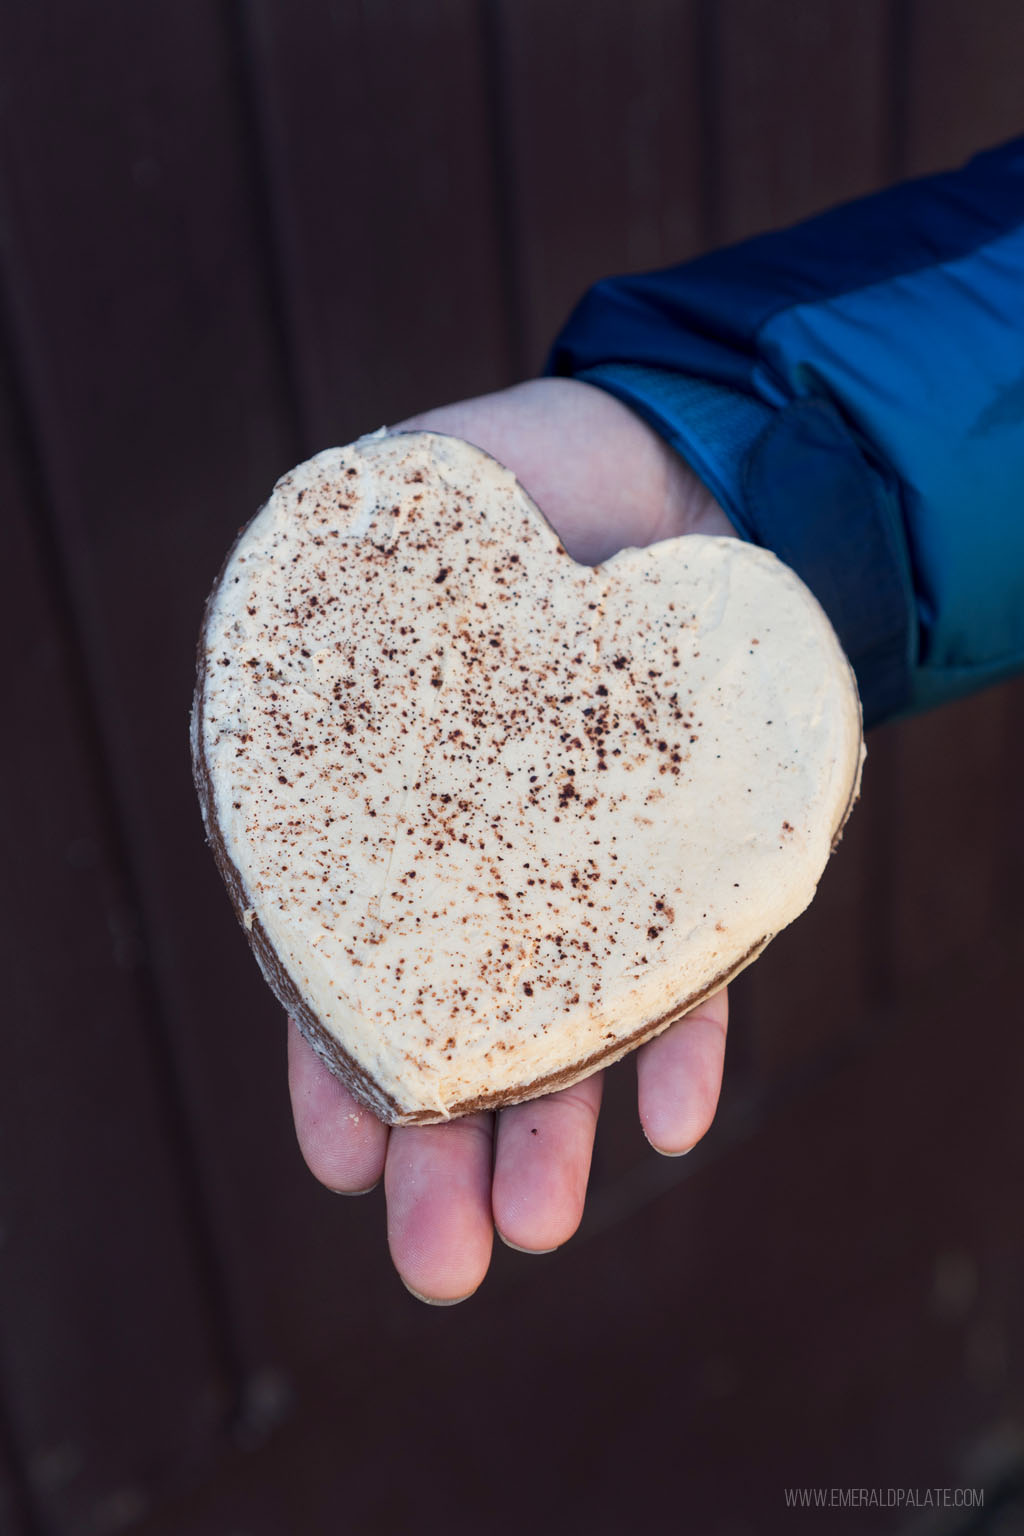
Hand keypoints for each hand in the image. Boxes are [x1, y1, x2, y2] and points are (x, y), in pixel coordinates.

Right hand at [289, 378, 736, 1302]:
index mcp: (388, 807)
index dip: (340, 1060)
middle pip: (463, 1020)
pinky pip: (698, 956)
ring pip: (573, 1017)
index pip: (352, 958)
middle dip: (448, 1145)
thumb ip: (316, 627)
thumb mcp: (375, 535)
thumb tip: (250, 726)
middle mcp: (487, 857)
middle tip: (440, 1265)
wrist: (662, 460)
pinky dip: (686, 1032)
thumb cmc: (497, 489)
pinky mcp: (702, 855)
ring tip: (539, 1230)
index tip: (341, 1158)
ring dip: (559, 1126)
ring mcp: (597, 864)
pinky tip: (676, 1116)